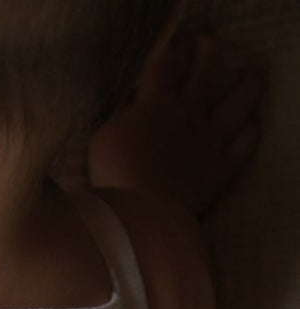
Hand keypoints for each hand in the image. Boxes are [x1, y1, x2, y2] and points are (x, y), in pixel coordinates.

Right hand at [88, 33, 262, 214]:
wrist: (141, 214)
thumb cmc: (114, 177)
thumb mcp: (103, 139)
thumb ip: (120, 114)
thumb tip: (131, 99)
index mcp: (155, 106)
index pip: (166, 64)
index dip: (168, 53)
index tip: (167, 54)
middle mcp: (187, 116)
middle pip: (208, 69)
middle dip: (207, 53)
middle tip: (202, 51)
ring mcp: (208, 141)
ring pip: (239, 102)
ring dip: (245, 84)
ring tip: (244, 78)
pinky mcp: (219, 169)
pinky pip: (244, 145)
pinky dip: (249, 132)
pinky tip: (248, 126)